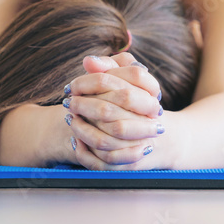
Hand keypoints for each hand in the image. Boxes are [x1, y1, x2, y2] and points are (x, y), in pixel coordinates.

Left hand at [63, 53, 167, 168]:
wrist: (155, 133)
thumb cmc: (131, 98)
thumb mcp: (124, 77)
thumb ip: (107, 65)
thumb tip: (88, 62)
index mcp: (150, 92)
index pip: (118, 83)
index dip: (91, 81)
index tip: (73, 85)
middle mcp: (151, 116)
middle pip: (110, 110)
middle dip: (84, 106)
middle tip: (68, 102)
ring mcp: (143, 140)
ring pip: (107, 138)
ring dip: (83, 130)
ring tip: (70, 120)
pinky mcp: (133, 161)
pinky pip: (107, 160)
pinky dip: (87, 153)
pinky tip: (76, 141)